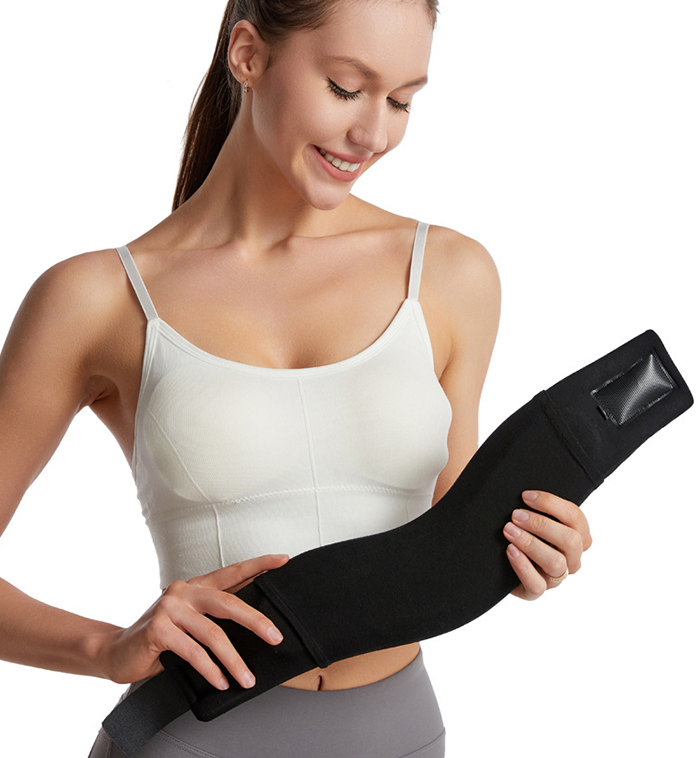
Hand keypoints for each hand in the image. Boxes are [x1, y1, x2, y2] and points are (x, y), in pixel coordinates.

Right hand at [94, 554, 288, 690]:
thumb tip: (255, 628)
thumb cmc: (160, 640)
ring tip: (247, 678)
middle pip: (229, 602)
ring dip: (234, 660)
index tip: (283, 560)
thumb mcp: (189, 622)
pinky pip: (193, 652)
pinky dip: (210, 670)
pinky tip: (220, 682)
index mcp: (196, 586)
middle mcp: (184, 591)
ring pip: (213, 634)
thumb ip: (214, 618)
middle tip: (276, 637)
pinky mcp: (158, 629)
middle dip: (256, 621)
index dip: (259, 565)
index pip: (233, 571)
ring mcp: (169, 608)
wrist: (117, 652)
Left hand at [503, 491, 591, 600]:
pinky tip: (509, 550)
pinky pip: (537, 585)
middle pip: (570, 541)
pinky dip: (523, 566)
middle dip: (542, 524)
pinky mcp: (534, 591)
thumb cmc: (516, 524)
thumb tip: (528, 479)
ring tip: (508, 530)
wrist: (492, 553)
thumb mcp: (530, 510)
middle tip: (515, 515)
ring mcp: (554, 577)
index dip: (551, 504)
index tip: (525, 495)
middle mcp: (571, 558)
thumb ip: (536, 500)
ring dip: (531, 543)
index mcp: (577, 536)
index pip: (575, 517)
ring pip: (556, 563)